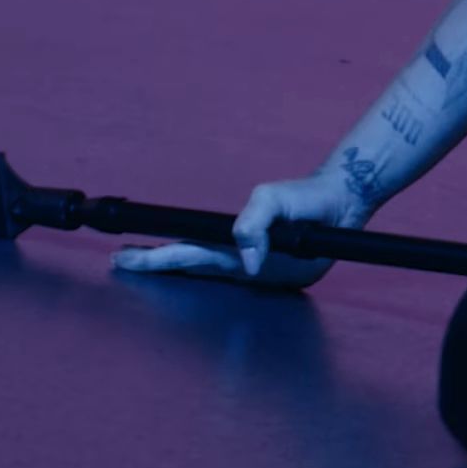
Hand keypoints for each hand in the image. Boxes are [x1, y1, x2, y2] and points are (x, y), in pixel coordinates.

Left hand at [110, 174, 366, 289]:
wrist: (347, 200)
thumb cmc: (312, 199)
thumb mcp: (279, 197)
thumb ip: (255, 224)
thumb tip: (246, 260)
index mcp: (253, 260)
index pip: (196, 260)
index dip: (161, 259)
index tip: (130, 259)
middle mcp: (251, 270)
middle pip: (194, 269)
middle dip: (156, 266)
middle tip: (119, 262)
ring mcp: (258, 270)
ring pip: (205, 270)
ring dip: (172, 265)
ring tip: (138, 260)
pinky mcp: (264, 263)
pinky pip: (220, 265)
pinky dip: (194, 262)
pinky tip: (180, 258)